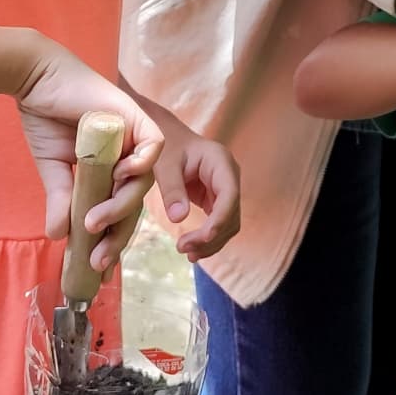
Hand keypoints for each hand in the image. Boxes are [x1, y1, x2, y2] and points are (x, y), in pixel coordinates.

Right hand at [15, 43, 162, 246]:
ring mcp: (133, 138)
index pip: (119, 210)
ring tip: (93, 222)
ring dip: (120, 207)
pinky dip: (141, 163)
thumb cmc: (45, 120)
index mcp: (109, 171)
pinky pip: (153, 146)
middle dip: (117, 233)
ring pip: (142, 183)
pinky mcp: (136, 118)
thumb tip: (56, 236)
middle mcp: (126, 157)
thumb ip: (61, 200)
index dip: (111, 238)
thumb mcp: (53, 171)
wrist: (37, 82)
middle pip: (134, 203)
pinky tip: (120, 177)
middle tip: (98, 258)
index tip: (96, 266)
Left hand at [152, 116, 240, 261]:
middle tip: (183, 248)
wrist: (168, 140)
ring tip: (187, 253)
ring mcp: (226, 190)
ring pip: (228, 224)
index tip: (204, 237)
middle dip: (212, 236)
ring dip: (211, 242)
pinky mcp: (217, 201)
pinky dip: (208, 239)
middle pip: (231, 214)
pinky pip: (219, 225)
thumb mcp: (164, 164)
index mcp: (221, 162)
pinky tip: (192, 250)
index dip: (220, 219)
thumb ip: (171, 189)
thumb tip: (178, 219)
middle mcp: (229, 177)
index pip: (230, 194)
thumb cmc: (165, 147)